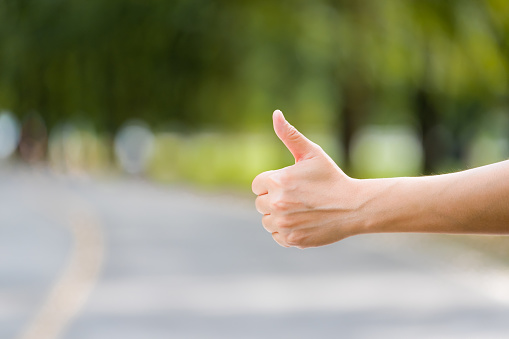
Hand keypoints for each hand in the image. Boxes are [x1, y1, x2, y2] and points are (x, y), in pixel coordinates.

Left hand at [252, 110, 366, 248]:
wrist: (353, 207)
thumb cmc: (331, 178)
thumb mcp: (312, 153)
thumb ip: (290, 135)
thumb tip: (276, 114)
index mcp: (278, 181)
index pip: (257, 185)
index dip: (271, 184)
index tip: (288, 184)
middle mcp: (277, 203)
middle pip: (260, 204)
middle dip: (274, 200)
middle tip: (297, 198)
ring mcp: (284, 223)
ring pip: (267, 221)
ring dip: (278, 217)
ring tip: (300, 210)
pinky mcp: (292, 239)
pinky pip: (277, 236)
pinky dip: (286, 231)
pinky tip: (303, 222)